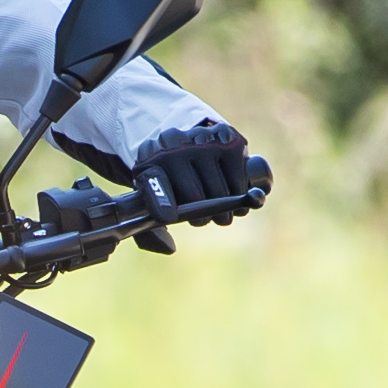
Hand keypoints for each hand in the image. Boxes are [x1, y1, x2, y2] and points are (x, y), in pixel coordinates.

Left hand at [129, 121, 270, 222]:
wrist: (182, 141)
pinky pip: (239, 179)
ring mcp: (201, 139)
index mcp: (146, 163)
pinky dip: (241, 195)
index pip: (154, 184)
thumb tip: (170, 248)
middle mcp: (172, 146)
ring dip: (224, 210)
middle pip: (195, 196)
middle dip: (202, 216)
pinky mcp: (228, 139)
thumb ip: (149, 232)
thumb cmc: (165, 180)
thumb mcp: (149, 201)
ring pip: (220, 191)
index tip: (169, 216)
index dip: (162, 202)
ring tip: (220, 208)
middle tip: (204, 217)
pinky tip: (235, 195)